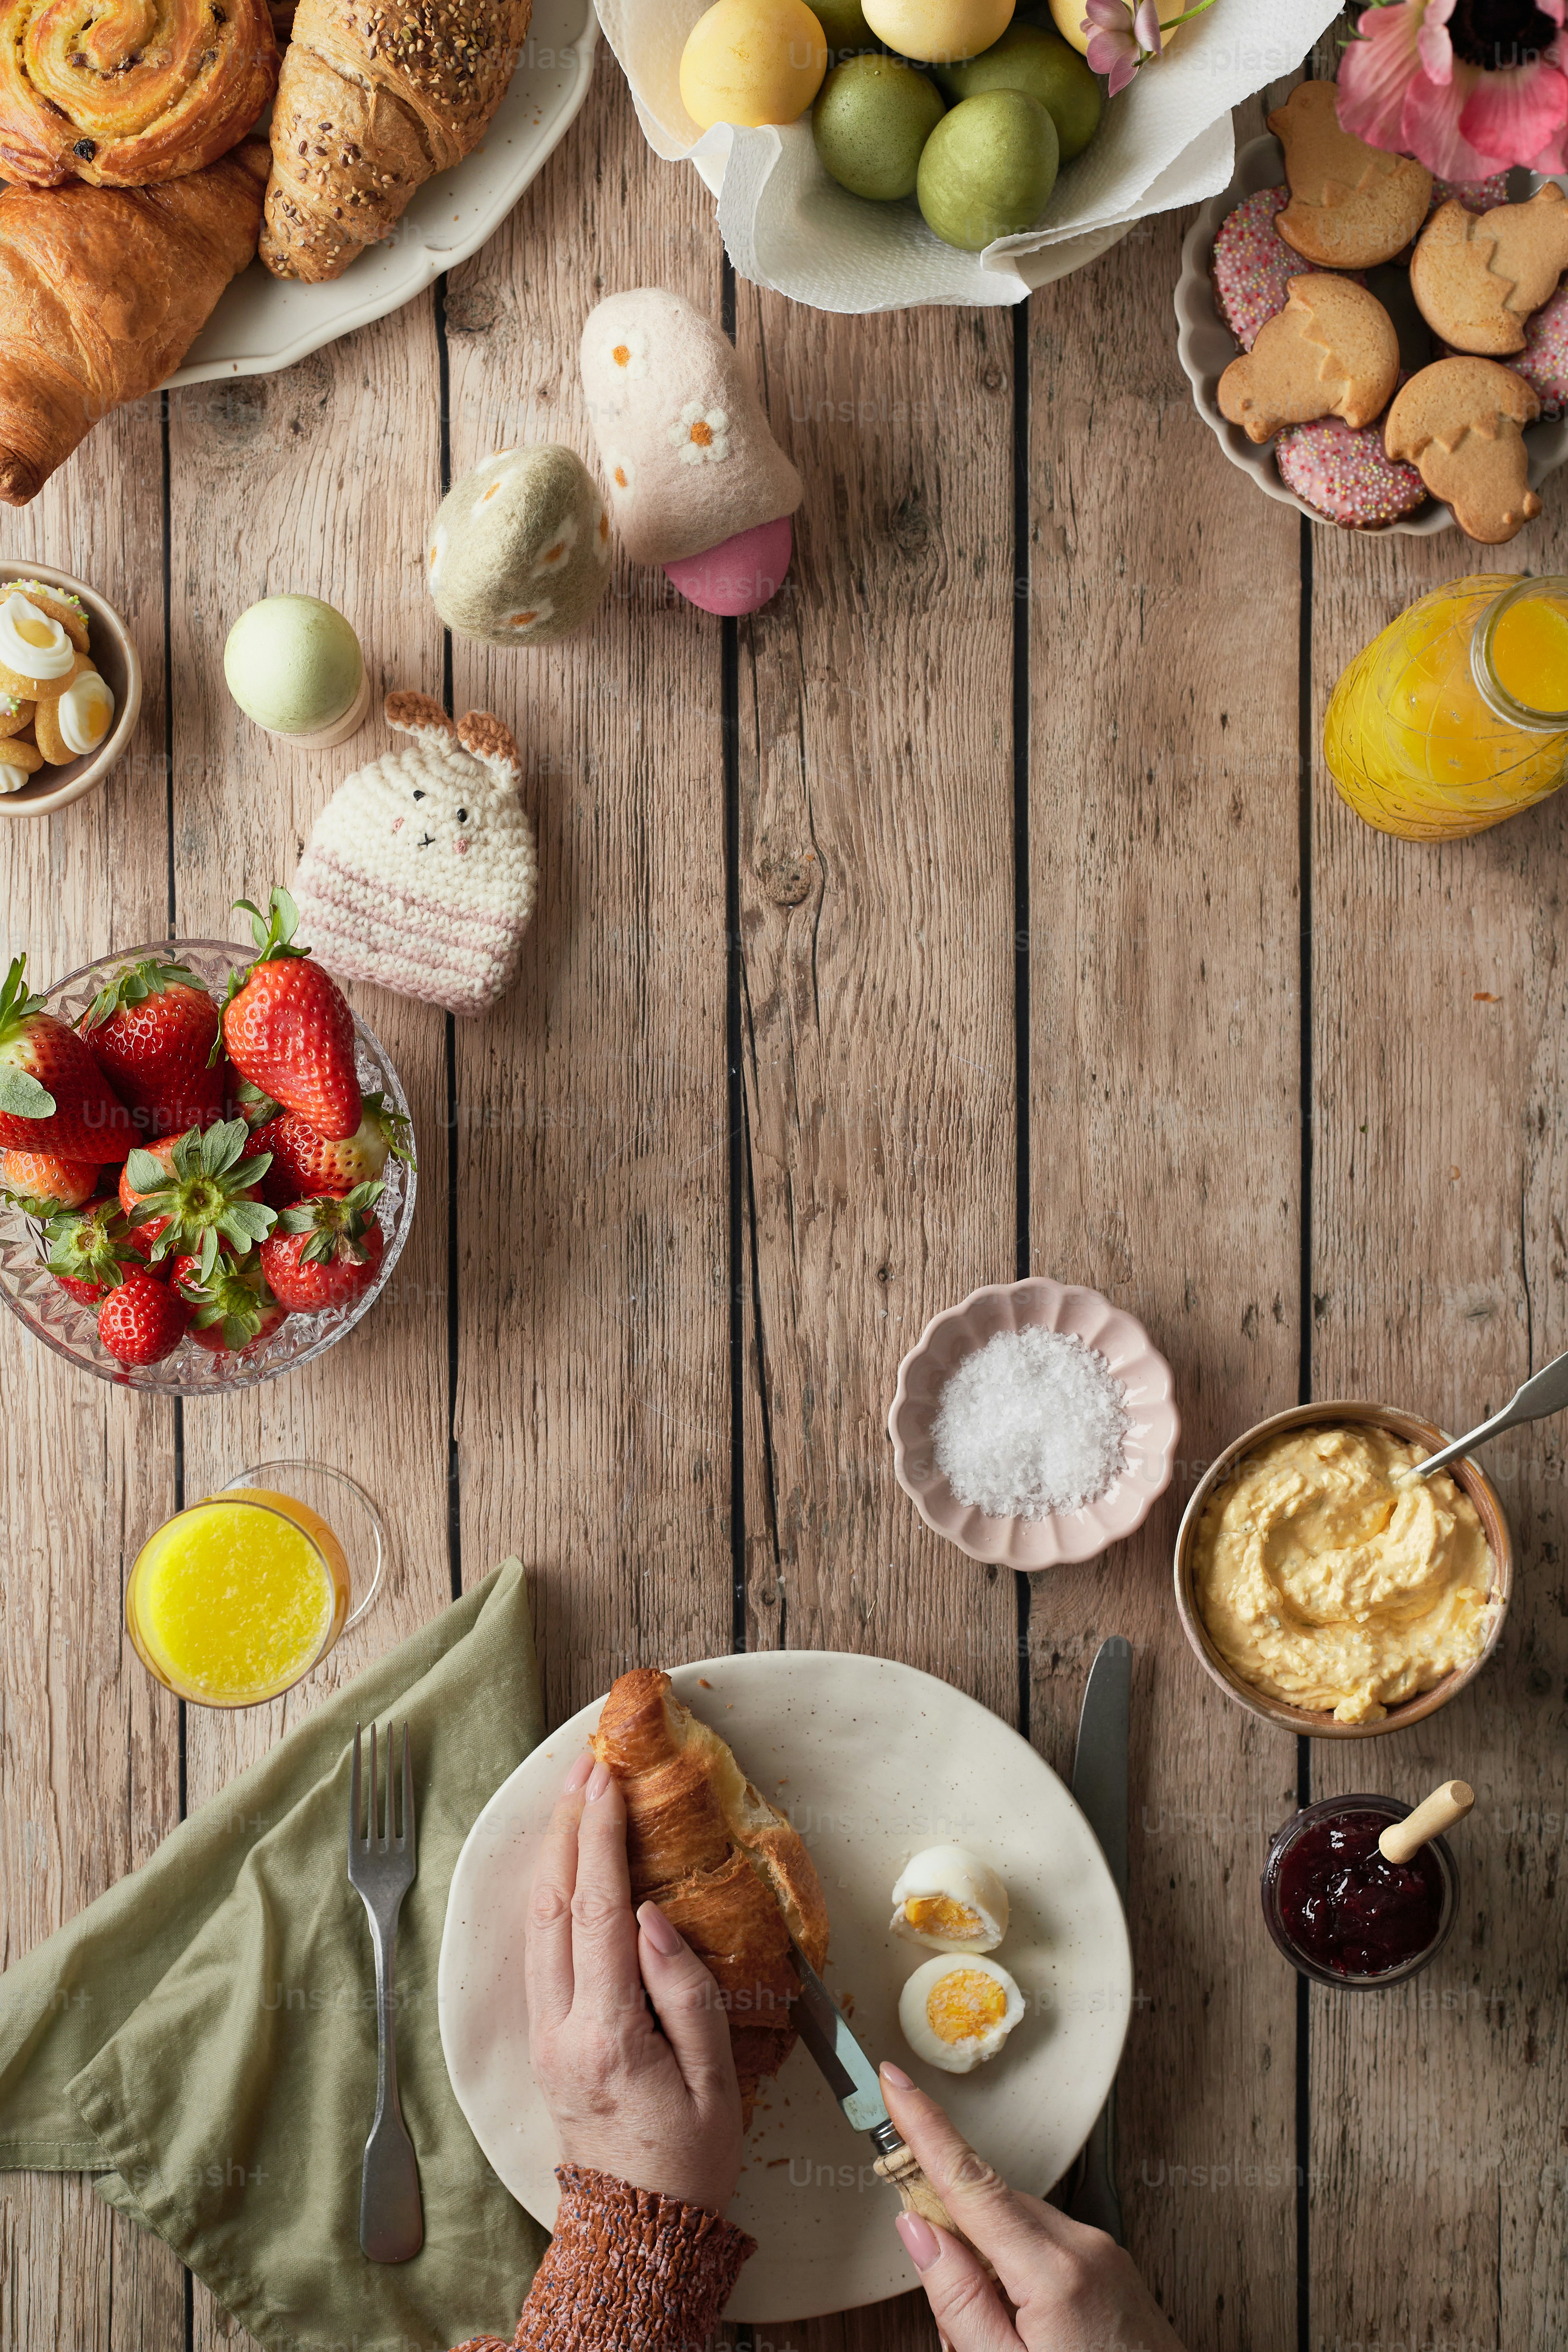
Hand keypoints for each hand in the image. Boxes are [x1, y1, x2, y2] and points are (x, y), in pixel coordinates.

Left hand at [525, 1751, 743, 2215]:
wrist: (639, 2232)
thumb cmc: (690, 2161)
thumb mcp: (713, 2083)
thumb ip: (686, 1996)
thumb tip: (651, 1918)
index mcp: (607, 2039)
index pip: (599, 1917)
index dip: (601, 1843)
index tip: (607, 1784)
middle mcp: (560, 2033)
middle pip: (553, 1909)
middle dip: (568, 1830)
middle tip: (586, 1767)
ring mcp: (544, 2037)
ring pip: (536, 1927)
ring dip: (554, 1856)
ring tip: (574, 1798)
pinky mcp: (544, 2041)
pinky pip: (540, 1951)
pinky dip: (551, 1895)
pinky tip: (566, 1865)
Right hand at [879, 2065, 1187, 2351]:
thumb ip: (957, 2300)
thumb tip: (918, 2228)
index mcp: (1054, 2273)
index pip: (970, 2182)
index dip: (925, 2129)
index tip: (897, 2086)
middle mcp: (1084, 2247)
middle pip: (988, 2210)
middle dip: (953, 2246)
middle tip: (956, 2326)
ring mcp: (1104, 2253)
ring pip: (1014, 2230)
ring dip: (988, 2270)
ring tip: (1002, 2344)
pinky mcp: (1112, 2264)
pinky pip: (1046, 2246)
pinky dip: (1020, 2274)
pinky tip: (1027, 2331)